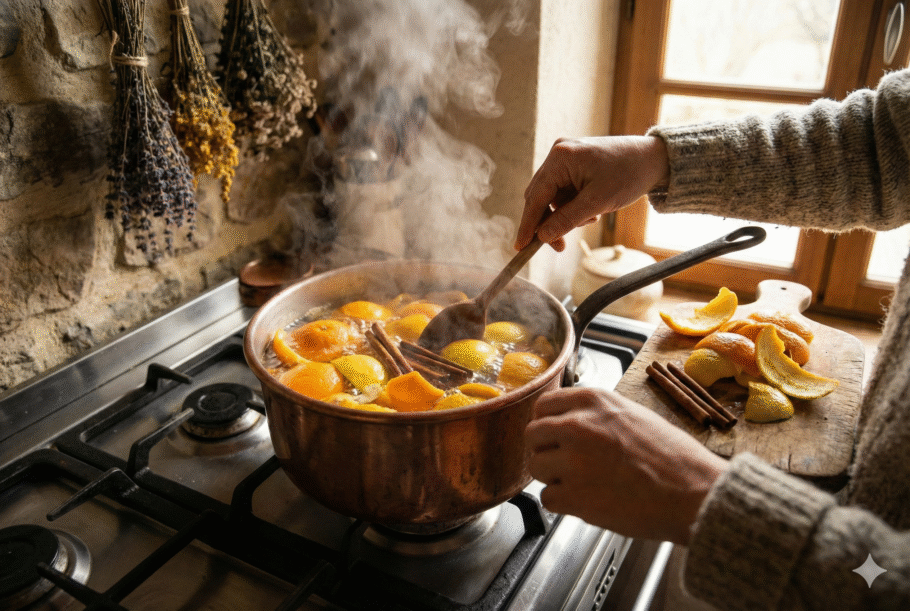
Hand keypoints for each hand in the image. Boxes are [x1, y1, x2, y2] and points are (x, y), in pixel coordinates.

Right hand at [516, 135, 669, 250]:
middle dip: (549, 222)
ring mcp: (566, 158)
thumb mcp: (597, 203)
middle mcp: (559, 154)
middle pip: (540, 197)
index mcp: (561, 158)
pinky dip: (573, 205)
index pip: (536, 196)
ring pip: (552, 197)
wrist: (654, 159)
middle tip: (559, 246)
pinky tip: (592, 210)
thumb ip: (566, 220)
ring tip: (591, 218)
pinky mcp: (574, 164)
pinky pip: (563, 191)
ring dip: (565, 214)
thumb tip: (542, 236)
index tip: (521, 246)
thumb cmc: (629, 174)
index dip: (528, 224)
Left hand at [525, 387, 726, 544]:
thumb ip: (596, 414)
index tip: (552, 434)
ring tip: (583, 482)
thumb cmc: (673, 458)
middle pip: (532, 434)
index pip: (544, 405)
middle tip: (564, 462)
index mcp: (594, 401)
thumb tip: (568, 420)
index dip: (547, 422)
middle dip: (544, 450)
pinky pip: (547, 498)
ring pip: (536, 467)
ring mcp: (573, 461)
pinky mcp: (574, 495)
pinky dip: (563, 503)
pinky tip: (588, 500)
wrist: (693, 493)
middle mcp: (578, 425)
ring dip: (553, 478)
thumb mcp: (633, 414)